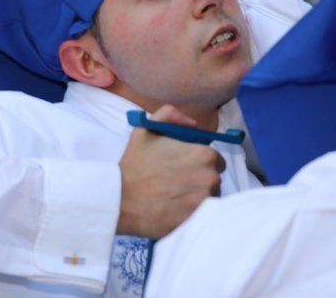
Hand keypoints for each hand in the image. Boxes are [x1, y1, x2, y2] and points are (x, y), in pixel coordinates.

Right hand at [116, 106, 223, 239]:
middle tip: (176, 182)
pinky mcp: (197, 220)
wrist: (120, 199)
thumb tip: (193, 124)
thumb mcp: (147, 128)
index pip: (215, 159)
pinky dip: (190, 213)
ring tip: (174, 197)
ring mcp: (205, 201)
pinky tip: (173, 209)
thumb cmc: (135, 164)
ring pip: (209, 198)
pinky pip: (201, 215)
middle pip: (214, 179)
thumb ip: (171, 115)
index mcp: (203, 154)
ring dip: (196, 197)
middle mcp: (210, 177)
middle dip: (199, 179)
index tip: (183, 167)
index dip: (199, 162)